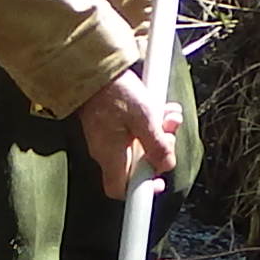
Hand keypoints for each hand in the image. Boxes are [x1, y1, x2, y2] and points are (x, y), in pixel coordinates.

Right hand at [75, 63, 179, 195]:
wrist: (91, 68)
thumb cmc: (114, 92)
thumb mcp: (144, 118)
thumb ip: (157, 145)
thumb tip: (166, 165)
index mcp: (111, 155)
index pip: (120, 190)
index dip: (140, 191)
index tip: (158, 181)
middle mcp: (106, 151)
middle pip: (138, 164)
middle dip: (159, 149)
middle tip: (169, 131)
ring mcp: (107, 137)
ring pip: (139, 145)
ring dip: (158, 132)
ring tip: (168, 114)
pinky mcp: (110, 123)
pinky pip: (133, 131)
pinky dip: (148, 122)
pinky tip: (159, 108)